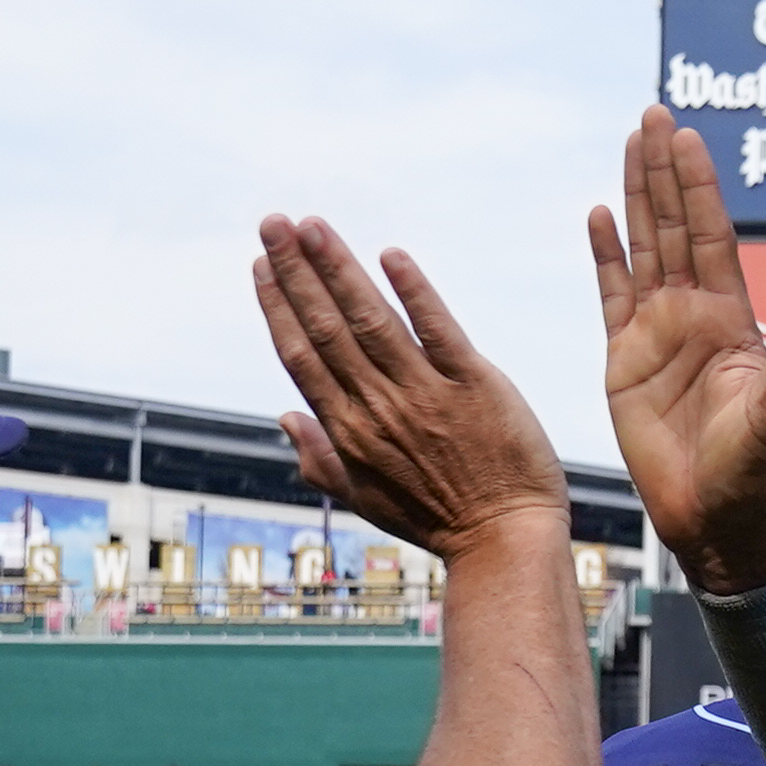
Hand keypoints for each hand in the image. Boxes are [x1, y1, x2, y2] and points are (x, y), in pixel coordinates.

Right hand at [250, 219, 566, 559]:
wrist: (505, 542)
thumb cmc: (439, 521)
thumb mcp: (368, 499)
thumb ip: (321, 458)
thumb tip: (283, 418)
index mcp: (350, 433)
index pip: (303, 358)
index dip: (279, 308)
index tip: (260, 266)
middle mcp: (379, 409)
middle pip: (327, 329)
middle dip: (296, 272)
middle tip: (273, 223)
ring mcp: (426, 395)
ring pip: (370, 321)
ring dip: (338, 270)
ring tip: (312, 226)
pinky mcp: (474, 385)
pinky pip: (438, 331)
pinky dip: (414, 292)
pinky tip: (390, 256)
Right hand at [592, 109, 765, 593]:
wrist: (714, 517)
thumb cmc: (754, 469)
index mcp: (729, 319)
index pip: (709, 236)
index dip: (697, 186)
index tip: (687, 136)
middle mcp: (693, 315)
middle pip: (672, 227)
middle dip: (662, 171)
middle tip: (653, 115)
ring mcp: (656, 334)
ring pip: (642, 249)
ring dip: (635, 197)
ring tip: (630, 144)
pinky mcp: (623, 361)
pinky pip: (610, 295)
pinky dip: (604, 256)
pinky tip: (597, 215)